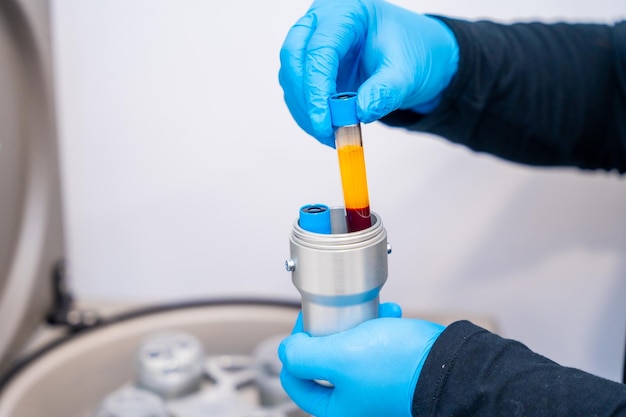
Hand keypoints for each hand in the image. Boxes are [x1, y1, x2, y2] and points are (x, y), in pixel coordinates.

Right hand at [279, 0, 458, 146]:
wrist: (418, 57)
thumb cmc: (413, 52)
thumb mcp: (407, 73)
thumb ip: (385, 92)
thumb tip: (360, 113)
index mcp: (347, 12)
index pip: (319, 49)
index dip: (317, 88)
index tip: (324, 122)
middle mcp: (322, 23)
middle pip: (293, 57)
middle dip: (305, 99)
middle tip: (323, 130)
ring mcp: (312, 43)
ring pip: (290, 77)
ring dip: (305, 110)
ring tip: (332, 134)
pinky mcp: (310, 66)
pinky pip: (298, 91)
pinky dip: (308, 114)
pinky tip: (327, 129)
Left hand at [279, 312, 444, 416]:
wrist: (450, 366)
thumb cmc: (399, 367)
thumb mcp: (339, 357)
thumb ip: (304, 356)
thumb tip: (286, 351)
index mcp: (335, 407)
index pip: (295, 378)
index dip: (296, 346)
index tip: (308, 324)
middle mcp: (353, 401)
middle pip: (322, 361)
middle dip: (331, 331)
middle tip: (337, 315)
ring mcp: (373, 387)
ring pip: (349, 348)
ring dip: (356, 324)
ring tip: (370, 312)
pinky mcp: (391, 372)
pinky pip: (374, 345)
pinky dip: (378, 326)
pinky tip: (389, 314)